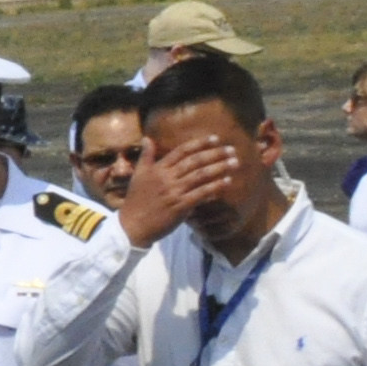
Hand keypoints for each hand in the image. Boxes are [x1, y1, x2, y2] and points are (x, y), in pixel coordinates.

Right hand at [118, 135, 239, 248]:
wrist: (131, 227)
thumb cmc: (136, 202)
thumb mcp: (138, 176)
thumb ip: (146, 157)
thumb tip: (148, 139)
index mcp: (157, 169)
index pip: (182, 151)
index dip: (200, 143)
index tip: (216, 139)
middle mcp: (166, 178)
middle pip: (195, 161)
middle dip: (215, 153)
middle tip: (231, 149)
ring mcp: (173, 192)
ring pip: (201, 175)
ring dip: (220, 167)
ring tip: (235, 162)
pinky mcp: (180, 206)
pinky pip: (201, 193)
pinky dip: (215, 186)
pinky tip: (227, 181)